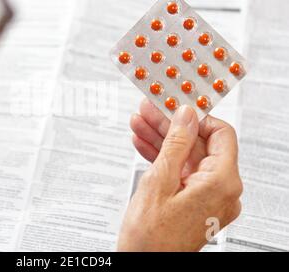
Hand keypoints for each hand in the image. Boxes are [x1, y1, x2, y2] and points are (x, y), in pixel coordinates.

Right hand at [118, 99, 242, 251]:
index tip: (176, 106)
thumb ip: (175, 144)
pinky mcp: (193, 203)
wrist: (142, 264)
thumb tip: (185, 117)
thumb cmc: (151, 237)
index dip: (196, 117)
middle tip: (149, 111)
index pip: (220, 134)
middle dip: (169, 127)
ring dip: (162, 140)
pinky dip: (162, 160)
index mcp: (222, 183)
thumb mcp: (159, 180)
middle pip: (198, 145)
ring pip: (185, 158)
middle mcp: (221, 191)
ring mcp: (207, 198)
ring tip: (139, 124)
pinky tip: (144, 145)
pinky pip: (180, 173)